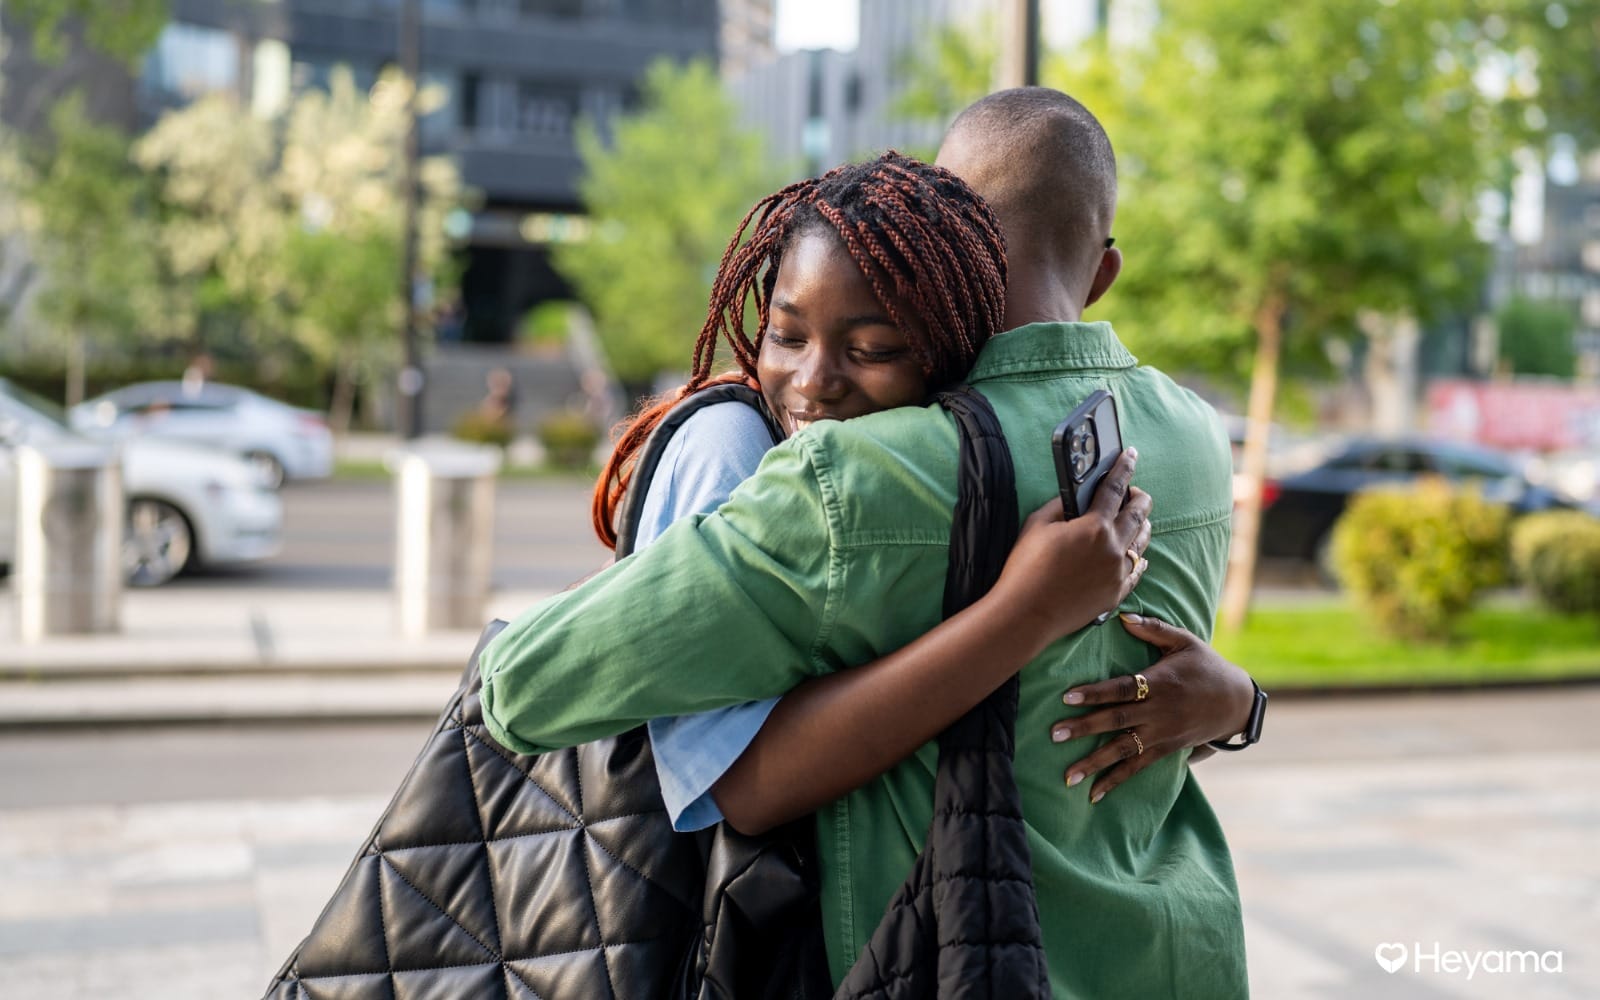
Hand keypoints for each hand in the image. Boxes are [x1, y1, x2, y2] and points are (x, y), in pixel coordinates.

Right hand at [991, 448, 1152, 645]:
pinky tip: (1139, 555)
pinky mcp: (1116, 593)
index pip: (1115, 488)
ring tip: (1138, 519)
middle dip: (1140, 496)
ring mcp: (1118, 572)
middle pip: (1138, 514)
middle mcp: (1113, 547)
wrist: (1026, 613)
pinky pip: (1138, 571)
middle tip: (1136, 491)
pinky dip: (1140, 558)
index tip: (1132, 455)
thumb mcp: (1036, 526)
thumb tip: (1073, 499)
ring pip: (1143, 542)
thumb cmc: (1026, 568)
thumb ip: (1059, 506)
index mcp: (1094, 526)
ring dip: (1143, 525)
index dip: (1124, 468)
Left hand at [1051, 613, 1255, 802]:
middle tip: (1055, 734)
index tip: (1066, 697)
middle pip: (1116, 721)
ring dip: (1094, 763)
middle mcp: (1158, 712)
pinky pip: (1137, 768)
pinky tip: (1094, 795)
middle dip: (1084, 728)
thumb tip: (1122, 616)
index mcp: (1159, 684)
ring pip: (1123, 750)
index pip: (1121, 689)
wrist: (1236, 703)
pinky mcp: (1164, 750)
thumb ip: (1153, 629)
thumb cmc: (1206, 666)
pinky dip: (1115, 781)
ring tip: (1067, 775)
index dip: (1094, 693)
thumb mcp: (1185, 641)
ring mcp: (1161, 734)